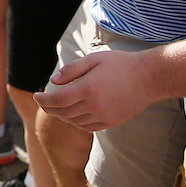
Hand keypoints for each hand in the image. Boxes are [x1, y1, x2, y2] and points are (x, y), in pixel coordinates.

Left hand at [34, 49, 155, 131]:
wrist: (149, 78)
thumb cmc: (121, 64)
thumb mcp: (94, 59)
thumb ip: (72, 70)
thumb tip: (53, 81)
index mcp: (88, 89)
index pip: (57, 100)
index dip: (43, 99)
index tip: (36, 95)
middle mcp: (94, 106)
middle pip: (63, 113)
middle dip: (49, 108)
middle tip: (43, 101)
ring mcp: (104, 117)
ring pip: (74, 122)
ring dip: (62, 115)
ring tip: (57, 105)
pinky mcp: (111, 123)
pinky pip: (87, 127)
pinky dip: (76, 121)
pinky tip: (74, 113)